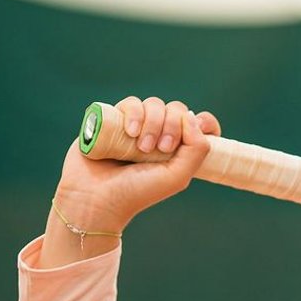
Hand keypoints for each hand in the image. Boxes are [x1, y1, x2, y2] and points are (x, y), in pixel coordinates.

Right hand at [39, 96, 221, 266]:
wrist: (95, 197)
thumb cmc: (137, 192)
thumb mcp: (177, 177)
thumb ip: (197, 149)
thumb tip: (193, 117)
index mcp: (177, 149)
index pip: (199, 123)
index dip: (205, 122)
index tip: (201, 129)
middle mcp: (158, 135)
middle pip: (176, 110)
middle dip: (172, 125)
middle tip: (161, 148)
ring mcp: (136, 125)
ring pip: (154, 104)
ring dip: (153, 122)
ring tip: (141, 147)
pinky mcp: (114, 119)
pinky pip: (131, 103)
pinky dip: (134, 113)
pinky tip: (130, 132)